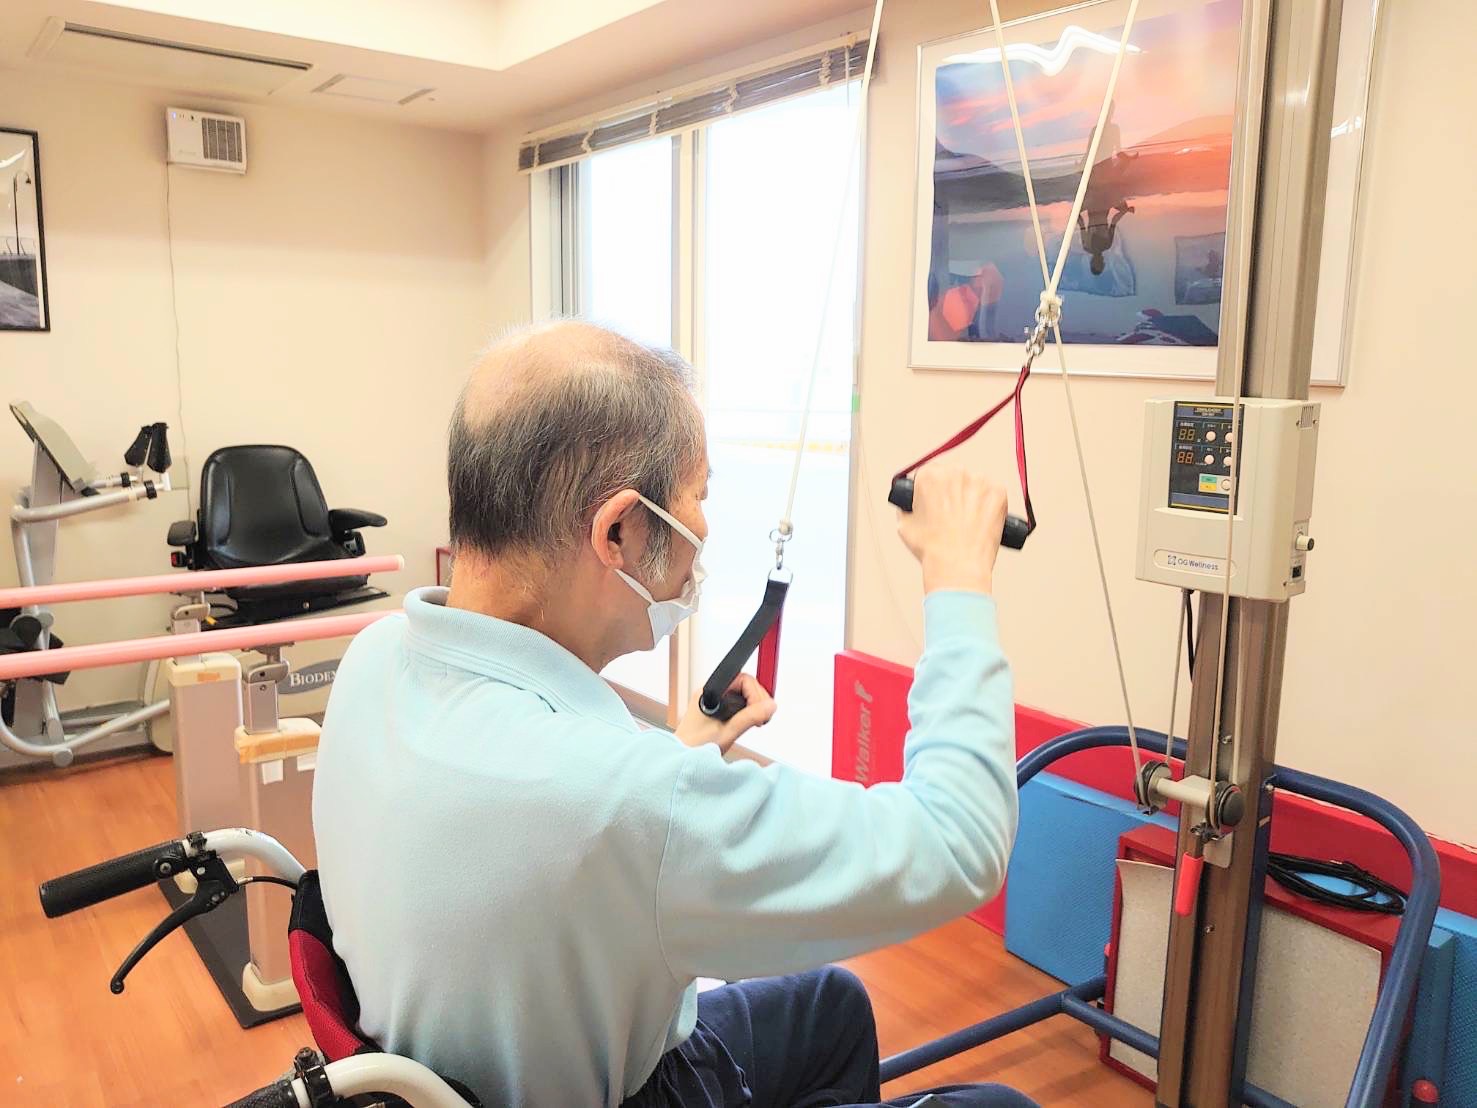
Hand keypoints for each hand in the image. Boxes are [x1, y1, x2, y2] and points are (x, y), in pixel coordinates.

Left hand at [675, 674, 776, 754]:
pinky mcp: (715, 712)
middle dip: (757, 700)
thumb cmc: (693, 748)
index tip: (762, 709)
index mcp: (709, 692)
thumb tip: (769, 706)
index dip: (756, 693)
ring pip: (742, 695)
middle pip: (744, 685)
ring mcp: (713, 702)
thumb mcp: (727, 732)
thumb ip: (750, 717)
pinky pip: (737, 705)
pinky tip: (748, 724)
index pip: (742, 679)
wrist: (680, 763)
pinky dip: (747, 713)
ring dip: (753, 707)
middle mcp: (710, 694)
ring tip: (757, 722)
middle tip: (763, 717)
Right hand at [896, 462, 1007, 594]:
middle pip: (953, 475)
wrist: (957, 566)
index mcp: (930, 476)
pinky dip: (988, 504)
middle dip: (951, 491)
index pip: (929, 472)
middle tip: (951, 514)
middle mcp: (956, 473)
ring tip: (966, 521)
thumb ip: (907, 506)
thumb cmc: (932, 549)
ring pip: (974, 484)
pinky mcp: (998, 493)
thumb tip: (913, 504)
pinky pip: (992, 493)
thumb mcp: (905, 525)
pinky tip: (980, 521)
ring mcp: (980, 482)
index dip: (930, 489)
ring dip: (970, 496)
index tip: (934, 500)